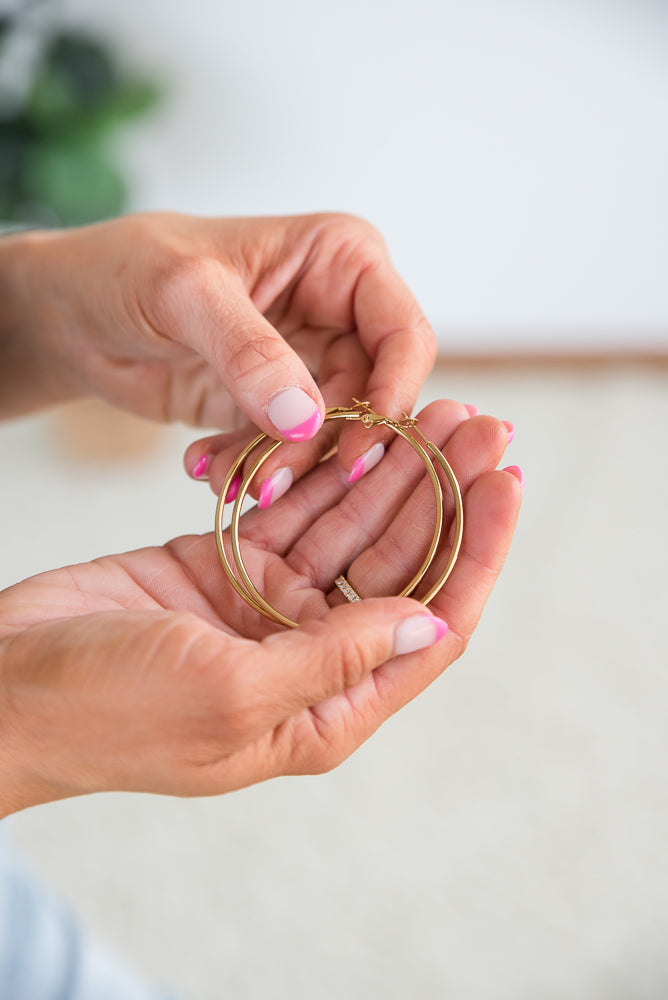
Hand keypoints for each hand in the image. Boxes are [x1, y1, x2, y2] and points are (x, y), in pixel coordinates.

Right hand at [0, 402, 520, 815]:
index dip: (477, 553)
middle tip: (480, 425)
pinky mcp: (224, 566)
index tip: (506, 483)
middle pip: (398, 564)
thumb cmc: (106, 710)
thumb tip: (432, 625)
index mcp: (325, 710)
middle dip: (442, 495)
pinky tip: (360, 428)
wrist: (6, 682)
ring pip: (349, 528)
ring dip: (392, 472)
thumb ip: (333, 662)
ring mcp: (266, 608)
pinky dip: (323, 472)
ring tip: (436, 411)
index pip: (432, 624)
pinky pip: (290, 511)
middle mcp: (307, 657)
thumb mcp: (231, 695)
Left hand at [2, 212, 435, 488]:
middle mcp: (339, 313)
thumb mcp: (184, 294)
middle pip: (370, 397)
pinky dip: (255, 469)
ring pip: (332, 435)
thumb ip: (249, 352)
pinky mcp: (276, 407)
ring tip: (225, 479)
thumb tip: (309, 418)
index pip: (405, 335)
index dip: (393, 396)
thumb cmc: (124, 269)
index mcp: (341, 261)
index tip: (356, 452)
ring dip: (284, 467)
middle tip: (267, 484)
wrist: (72, 313)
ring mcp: (308, 364)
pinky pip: (290, 453)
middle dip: (322, 448)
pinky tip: (209, 468)